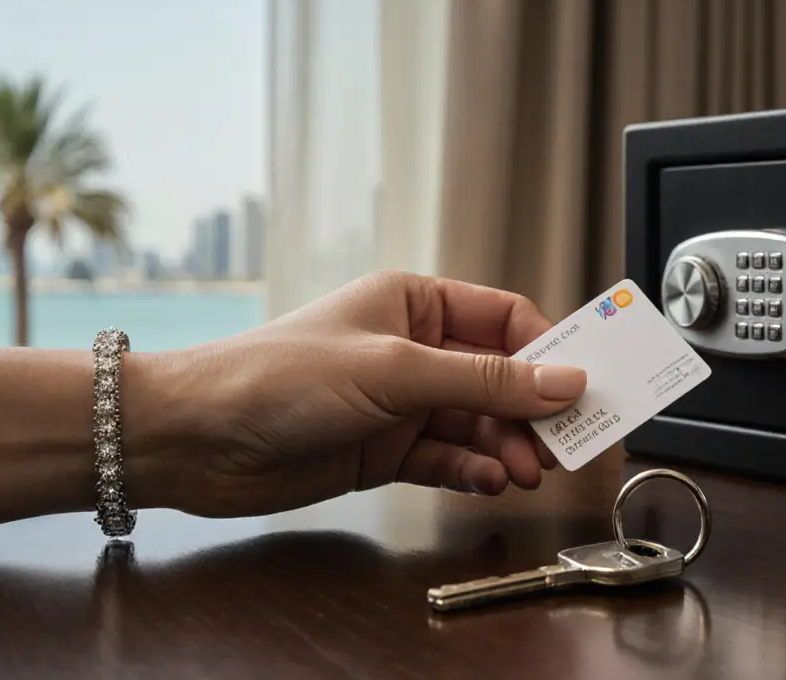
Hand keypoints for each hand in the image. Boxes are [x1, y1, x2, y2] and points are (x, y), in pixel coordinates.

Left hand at [139, 270, 586, 517]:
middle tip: (563, 442)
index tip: (585, 385)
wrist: (199, 438)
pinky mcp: (385, 450)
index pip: (504, 319)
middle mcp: (411, 349)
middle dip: (533, 409)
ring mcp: (398, 402)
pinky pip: (448, 458)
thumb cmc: (278, 376)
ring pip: (478, 422)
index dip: (549, 350)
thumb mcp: (394, 370)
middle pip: (499, 376)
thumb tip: (563, 381)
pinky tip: (488, 482)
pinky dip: (472, 470)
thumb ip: (484, 380)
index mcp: (413, 303)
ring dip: (507, 446)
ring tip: (527, 471)